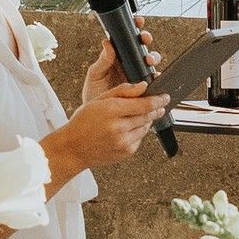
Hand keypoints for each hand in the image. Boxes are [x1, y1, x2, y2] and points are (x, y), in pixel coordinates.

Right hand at [67, 43, 160, 168]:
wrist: (73, 148)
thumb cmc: (83, 122)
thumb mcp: (98, 100)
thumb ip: (122, 92)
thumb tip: (143, 86)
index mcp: (111, 111)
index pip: (144, 104)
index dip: (158, 99)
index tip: (165, 96)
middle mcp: (118, 128)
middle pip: (148, 115)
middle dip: (155, 109)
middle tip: (159, 104)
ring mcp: (123, 142)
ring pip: (146, 127)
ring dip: (146, 120)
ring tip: (135, 116)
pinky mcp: (126, 152)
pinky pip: (140, 138)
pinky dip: (137, 132)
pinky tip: (126, 129)